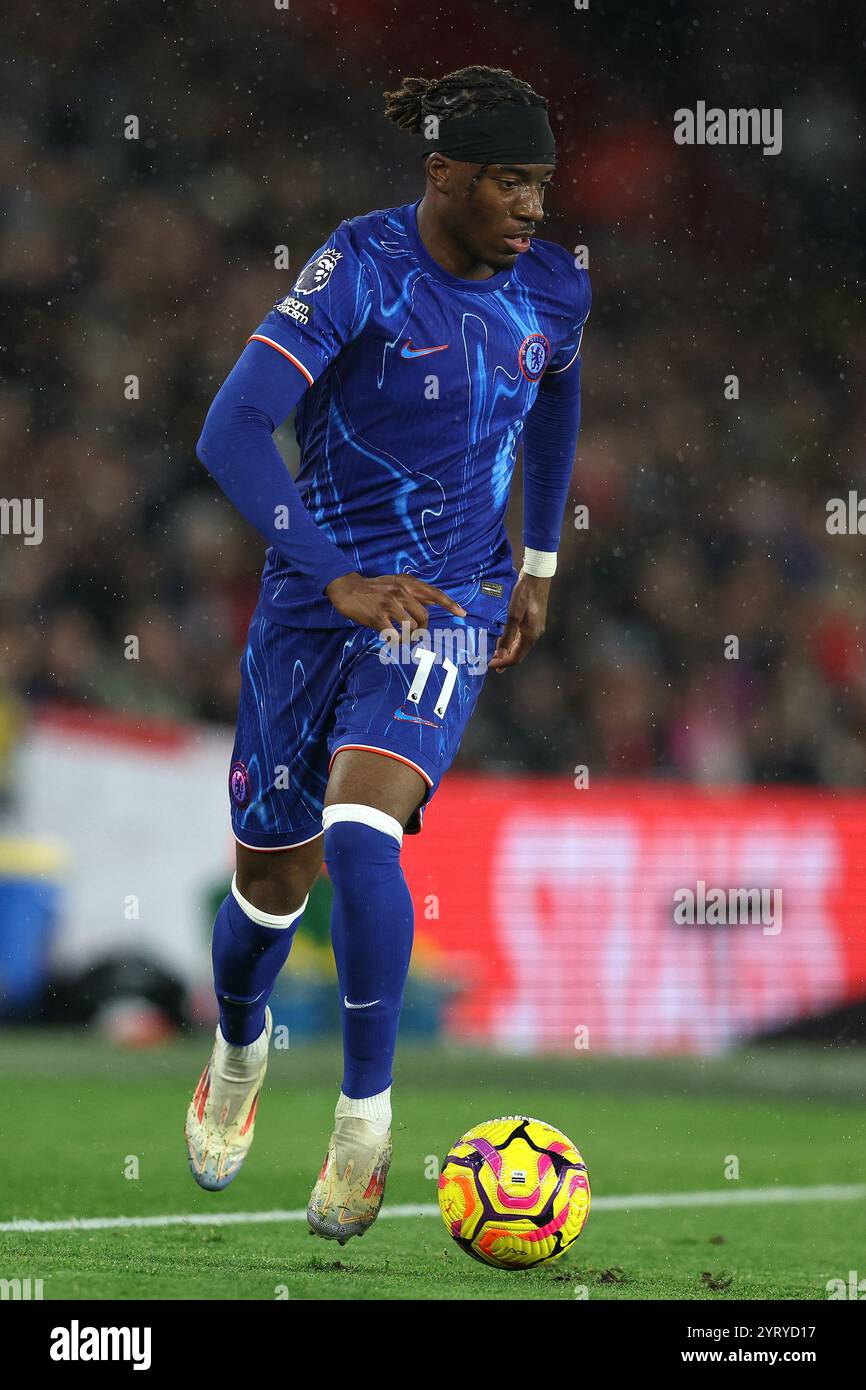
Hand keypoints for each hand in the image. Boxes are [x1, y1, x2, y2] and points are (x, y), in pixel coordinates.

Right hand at [325, 571, 465, 632]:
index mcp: (407, 583)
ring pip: (412, 627)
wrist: (348, 589)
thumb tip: (434, 601)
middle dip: (421, 629)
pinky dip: (396, 641)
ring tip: (401, 637)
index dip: (450, 603)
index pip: (434, 593)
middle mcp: (401, 592)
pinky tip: (392, 639)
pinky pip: (395, 635)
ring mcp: (390, 604)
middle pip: (424, 616)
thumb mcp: (396, 583)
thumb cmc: (374, 588)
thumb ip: (414, 592)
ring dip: (408, 637)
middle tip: (413, 633)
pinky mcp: (379, 617)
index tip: (462, 613)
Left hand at [488, 572, 550, 672]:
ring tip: (496, 653)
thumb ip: (507, 635)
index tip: (490, 665)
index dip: (503, 663)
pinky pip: (522, 637)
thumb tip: (500, 654)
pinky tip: (504, 639)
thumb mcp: (513, 615)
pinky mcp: (534, 620)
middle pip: (520, 653)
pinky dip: (512, 641)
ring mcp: (535, 627)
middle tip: (492, 663)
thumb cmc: (525, 594)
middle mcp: (535, 634)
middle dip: (506, 659)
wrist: (537, 576)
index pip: (516, 657)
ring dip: (508, 650)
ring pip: (520, 645)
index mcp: (531, 635)